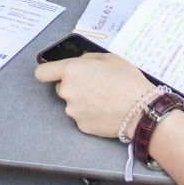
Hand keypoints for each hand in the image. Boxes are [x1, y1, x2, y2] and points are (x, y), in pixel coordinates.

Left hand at [35, 52, 154, 138]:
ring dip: (82, 101)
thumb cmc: (127, 80)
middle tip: (95, 86)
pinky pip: (81, 117)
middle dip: (74, 86)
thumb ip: (87, 60)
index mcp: (71, 71)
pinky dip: (90, 114)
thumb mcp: (108, 58)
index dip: (47, 72)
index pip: (42, 73)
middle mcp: (67, 91)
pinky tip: (106, 111)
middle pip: (62, 88)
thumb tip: (79, 64)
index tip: (53, 74)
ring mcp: (73, 111)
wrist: (141, 109)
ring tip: (104, 100)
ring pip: (72, 103)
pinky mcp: (81, 126)